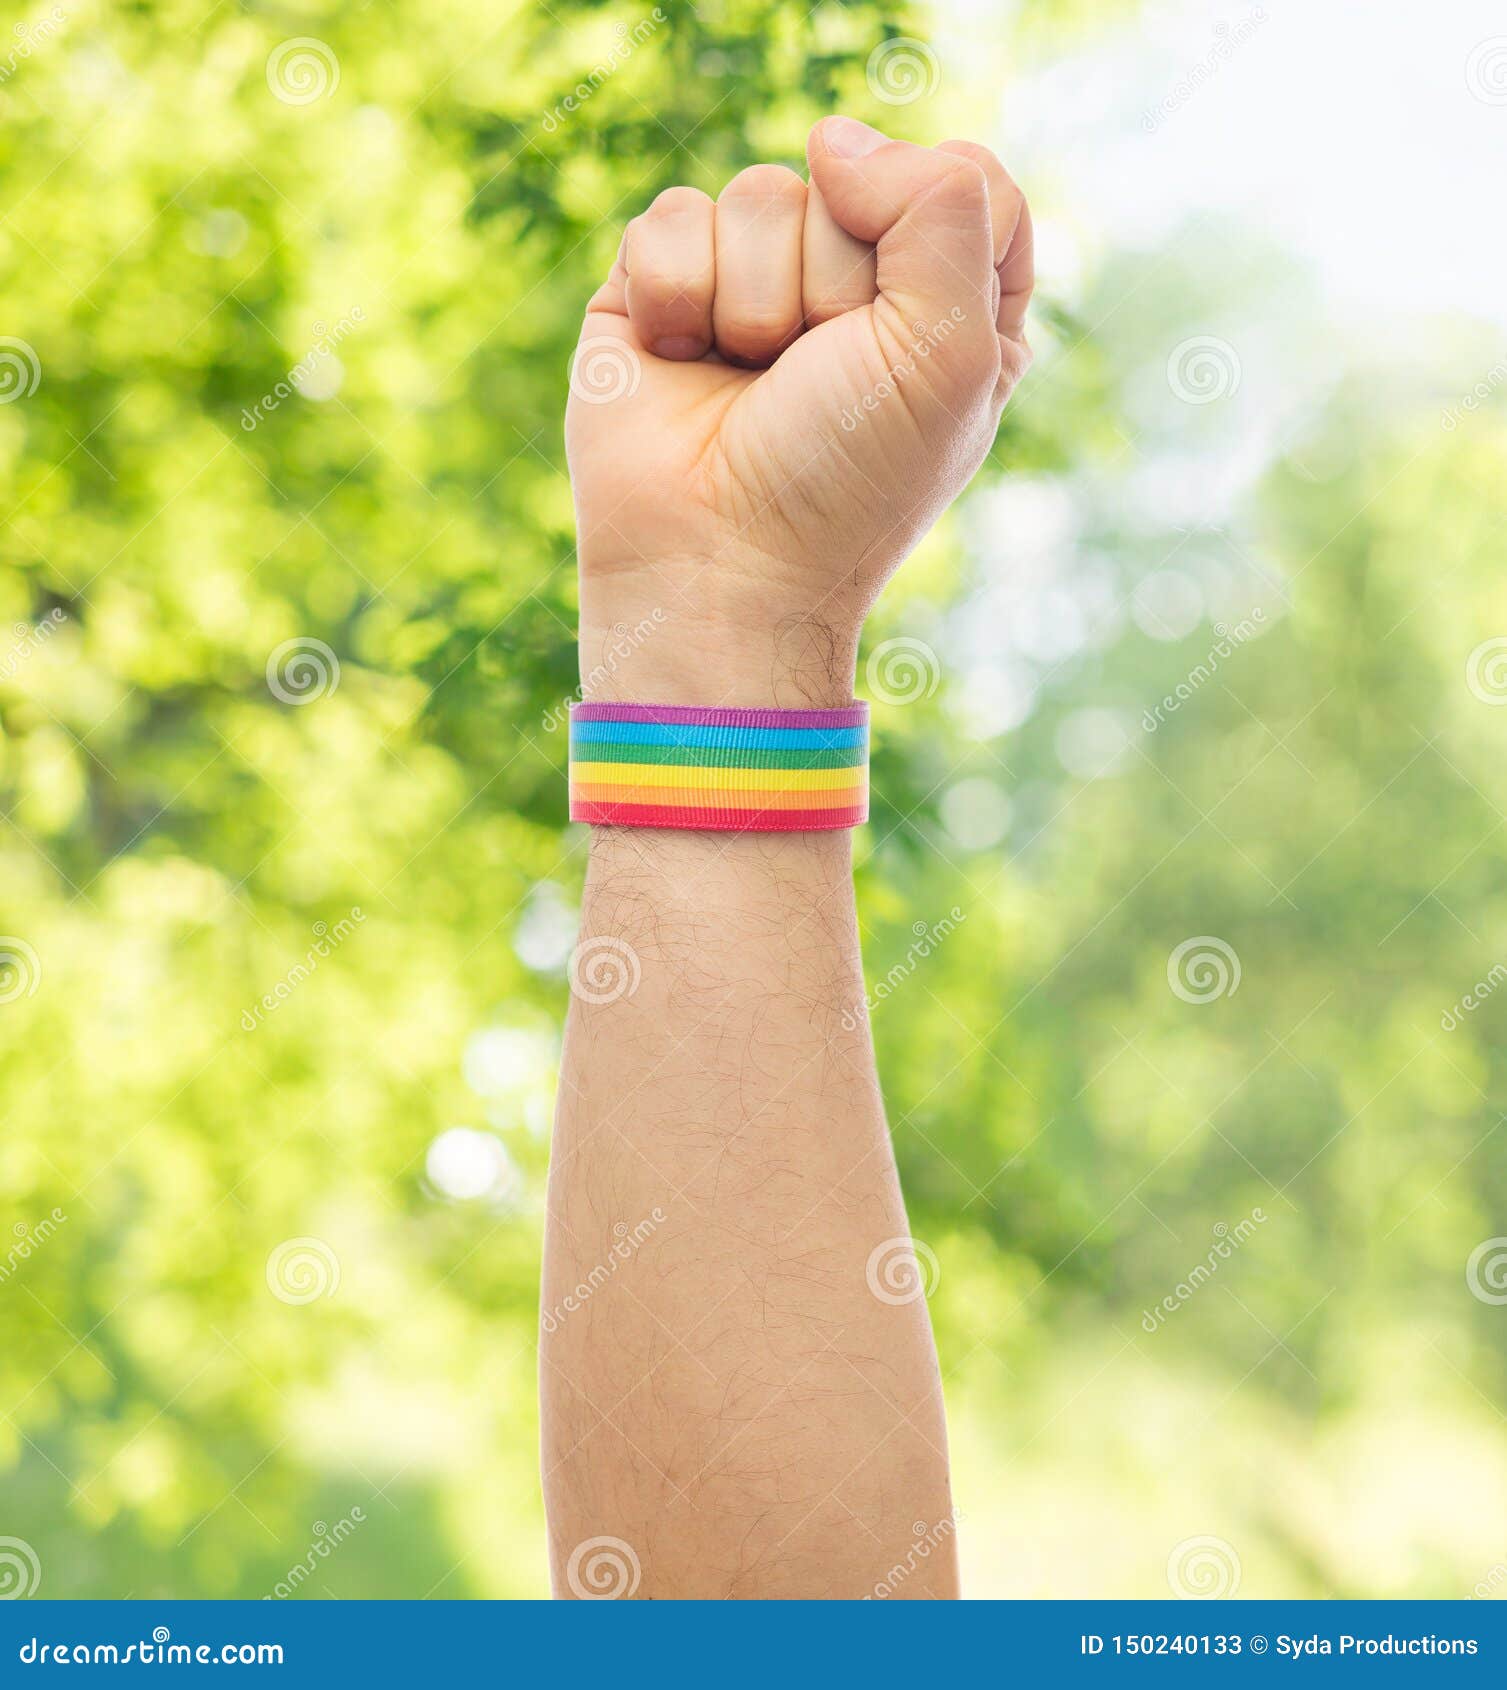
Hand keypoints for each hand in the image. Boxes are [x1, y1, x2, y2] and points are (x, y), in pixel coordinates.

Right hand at [566, 115, 1033, 706]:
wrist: (714, 566)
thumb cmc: (844, 482)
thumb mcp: (952, 351)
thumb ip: (946, 204)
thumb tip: (832, 138)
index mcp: (945, 305)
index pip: (964, 178)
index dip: (933, 228)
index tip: (909, 323)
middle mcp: (850, 288)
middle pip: (854, 177)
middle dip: (834, 284)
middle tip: (814, 378)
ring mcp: (751, 284)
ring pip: (759, 192)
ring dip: (754, 301)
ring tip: (747, 380)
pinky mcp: (660, 290)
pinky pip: (670, 217)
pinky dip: (676, 298)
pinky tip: (680, 364)